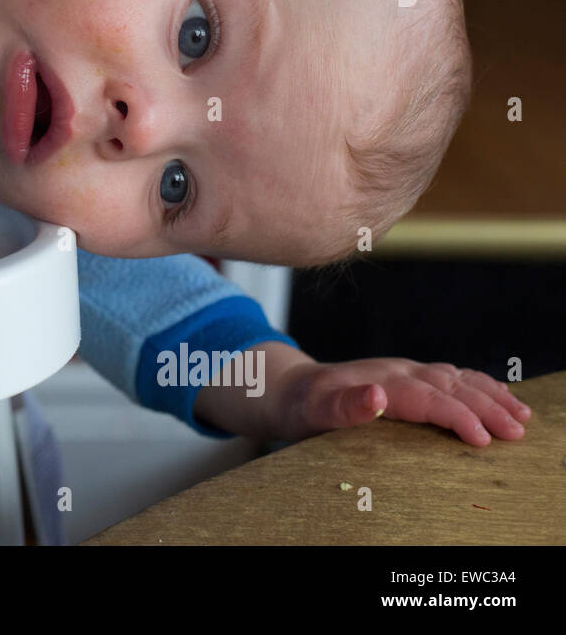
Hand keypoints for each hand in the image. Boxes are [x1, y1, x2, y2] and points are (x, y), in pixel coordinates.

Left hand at [268, 351, 530, 446]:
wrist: (289, 388)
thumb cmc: (302, 406)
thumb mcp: (313, 410)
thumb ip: (344, 406)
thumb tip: (377, 395)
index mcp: (379, 381)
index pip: (427, 398)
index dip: (456, 416)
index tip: (482, 438)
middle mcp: (396, 371)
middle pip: (448, 387)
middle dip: (485, 408)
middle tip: (515, 432)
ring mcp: (403, 370)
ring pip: (454, 378)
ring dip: (489, 394)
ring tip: (519, 414)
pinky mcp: (406, 375)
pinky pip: (448, 375)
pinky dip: (476, 383)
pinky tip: (496, 391)